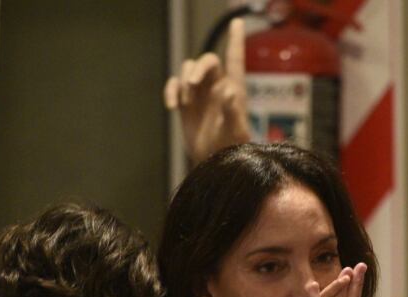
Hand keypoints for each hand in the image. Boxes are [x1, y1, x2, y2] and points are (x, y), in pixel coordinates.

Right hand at [164, 18, 249, 164]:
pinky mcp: (186, 103)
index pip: (235, 59)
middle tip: (193, 84)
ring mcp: (200, 93)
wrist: (214, 162)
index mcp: (234, 88)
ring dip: (184, 81)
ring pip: (188, 70)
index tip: (236, 22)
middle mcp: (217, 86)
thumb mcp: (235, 133)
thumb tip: (228, 92)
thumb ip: (233, 112)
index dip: (235, 40)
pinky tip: (172, 107)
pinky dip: (171, 91)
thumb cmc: (231, 148)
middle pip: (207, 61)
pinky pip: (175, 86)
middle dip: (198, 68)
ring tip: (185, 102)